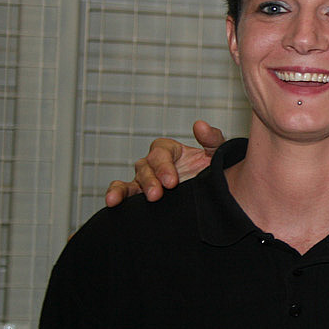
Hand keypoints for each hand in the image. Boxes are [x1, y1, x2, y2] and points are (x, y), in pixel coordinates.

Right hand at [103, 121, 224, 206]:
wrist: (215, 195)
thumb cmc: (214, 172)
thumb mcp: (218, 154)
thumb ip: (212, 139)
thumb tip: (199, 125)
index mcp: (170, 151)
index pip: (160, 152)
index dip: (163, 166)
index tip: (172, 182)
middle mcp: (154, 164)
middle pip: (144, 167)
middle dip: (149, 181)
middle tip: (156, 195)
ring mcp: (146, 181)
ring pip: (130, 181)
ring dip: (123, 190)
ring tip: (116, 200)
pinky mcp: (140, 196)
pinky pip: (124, 193)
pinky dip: (115, 195)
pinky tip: (111, 203)